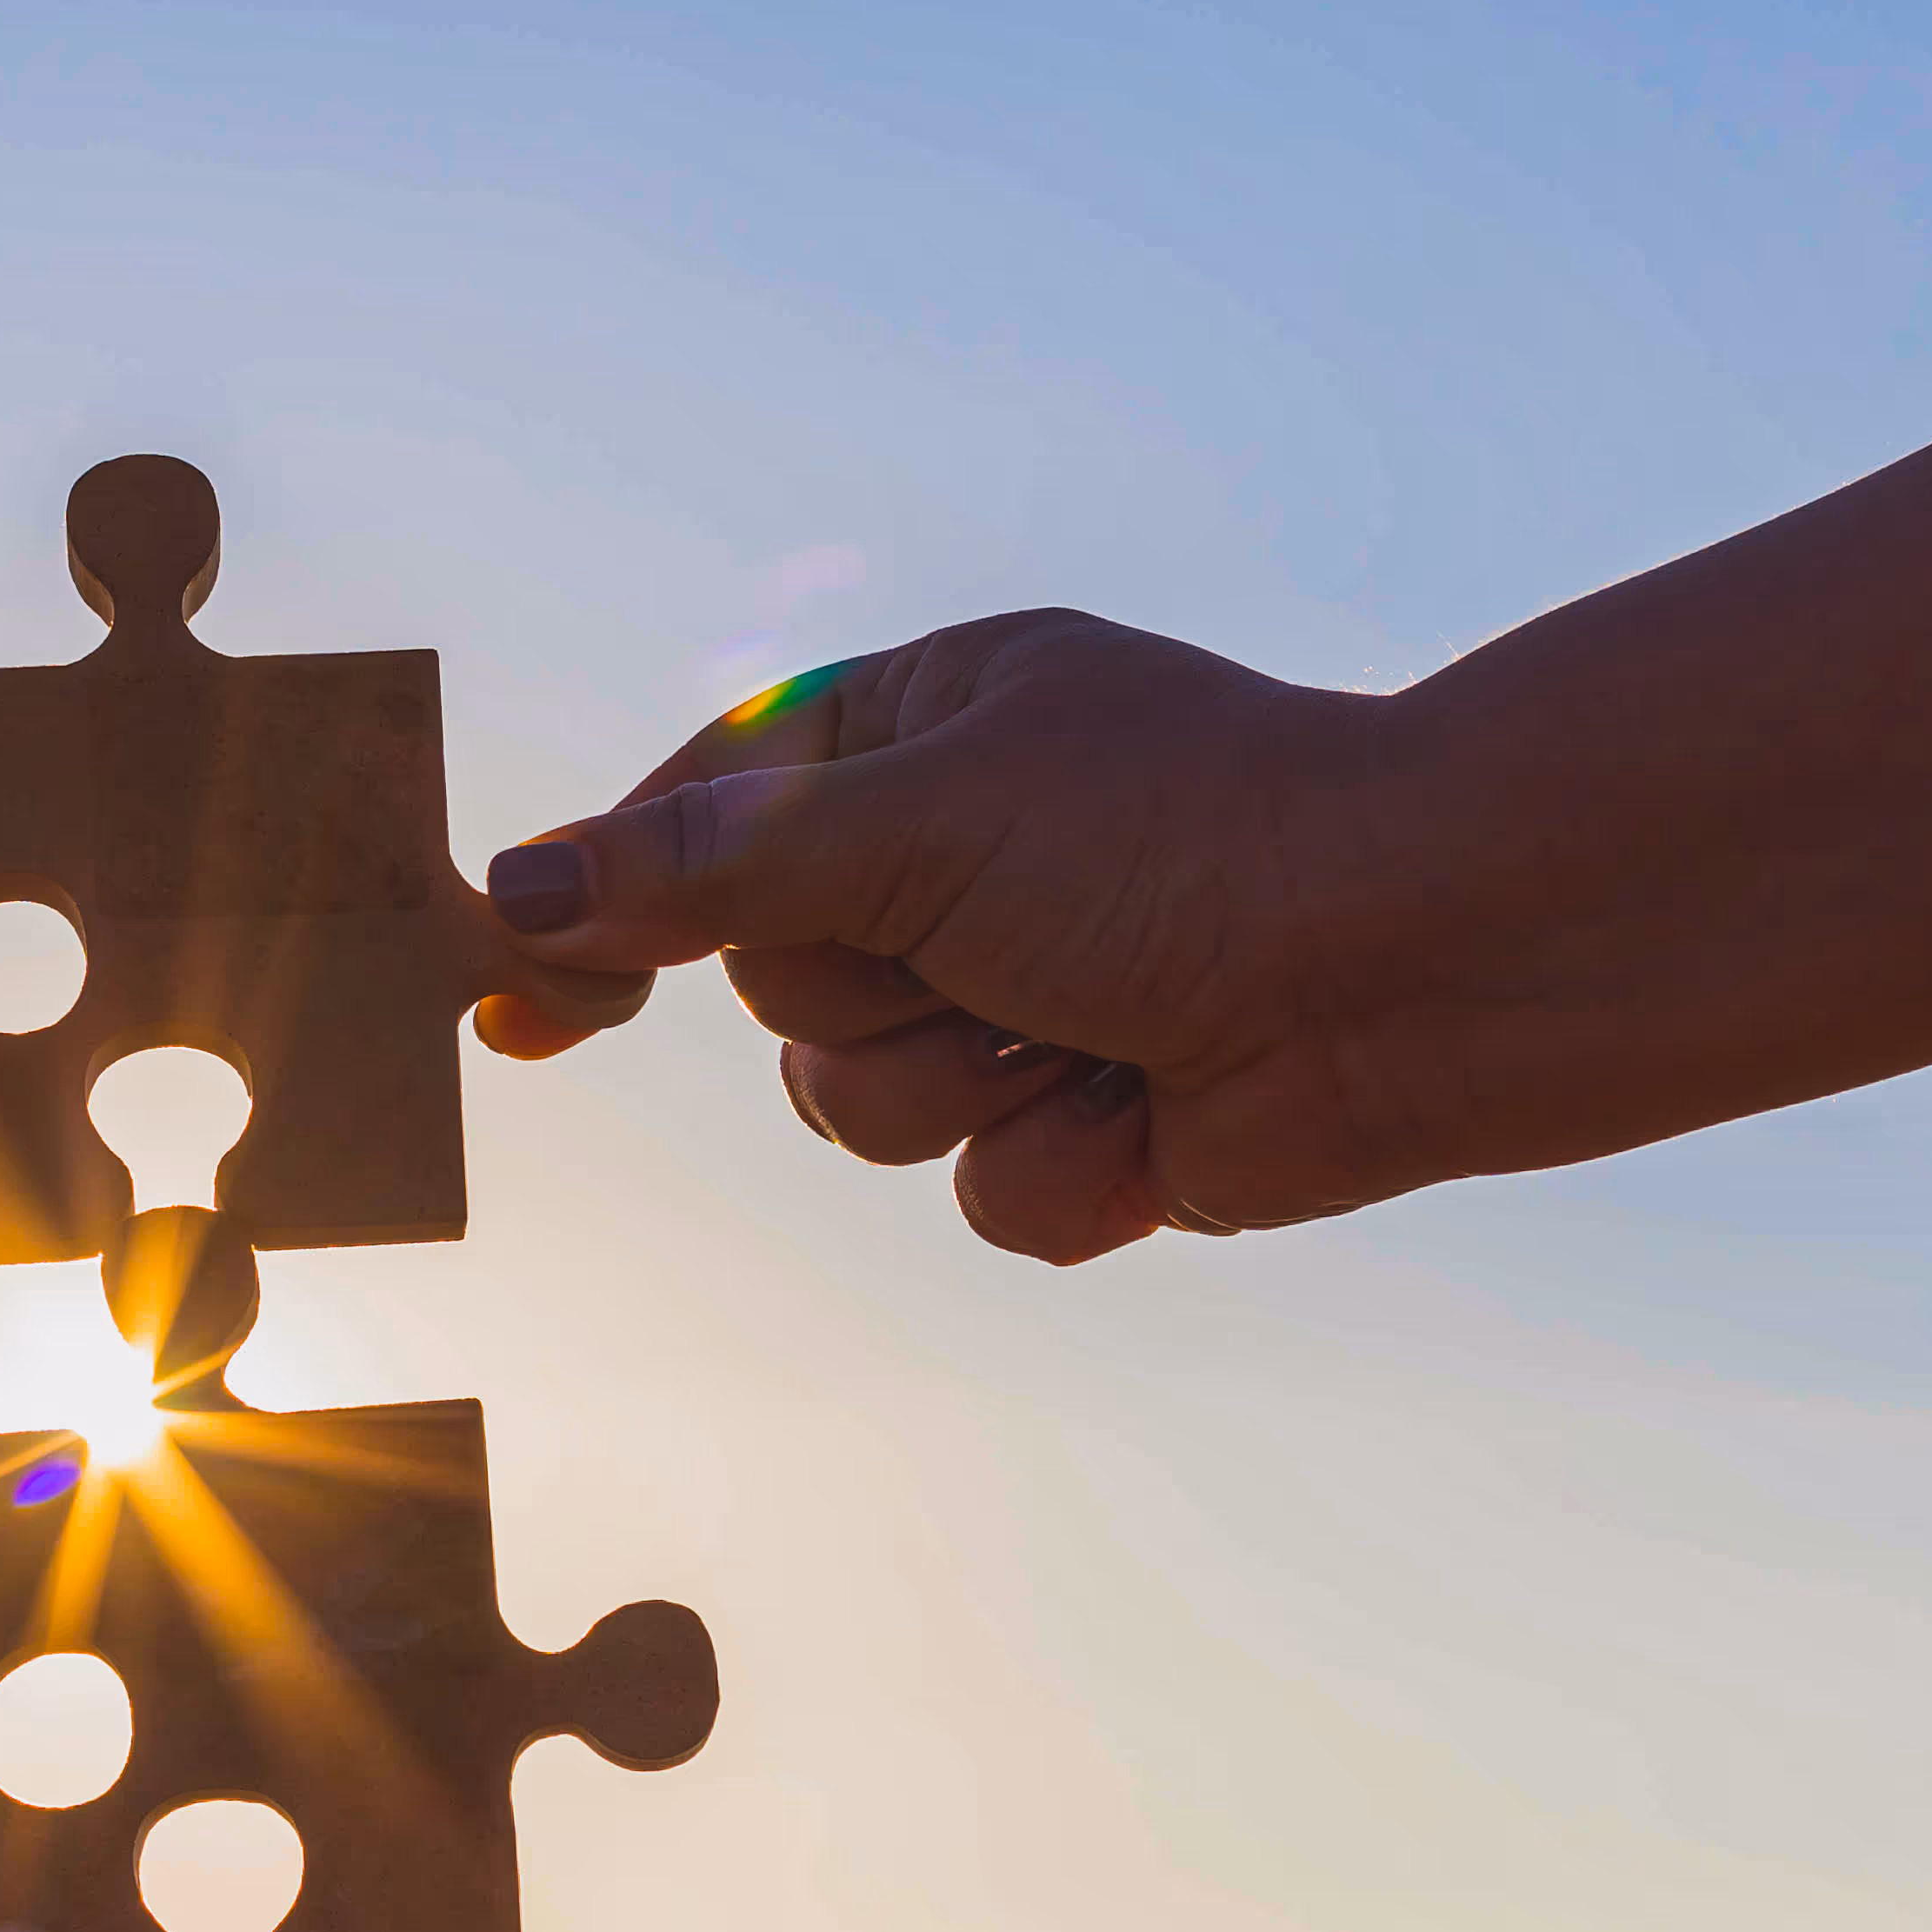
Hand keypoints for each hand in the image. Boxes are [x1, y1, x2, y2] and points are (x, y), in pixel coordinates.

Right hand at [476, 611, 1414, 1263]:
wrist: (1415, 963)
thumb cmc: (1184, 838)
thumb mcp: (915, 820)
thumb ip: (707, 867)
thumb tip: (521, 883)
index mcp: (922, 733)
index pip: (706, 816)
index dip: (610, 902)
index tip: (516, 990)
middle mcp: (964, 864)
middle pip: (775, 988)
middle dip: (869, 997)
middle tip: (994, 952)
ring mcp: (1025, 1001)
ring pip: (860, 1110)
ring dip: (965, 1088)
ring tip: (1094, 1032)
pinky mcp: (1090, 1126)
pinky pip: (983, 1197)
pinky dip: (1065, 1167)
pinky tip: (1159, 1110)